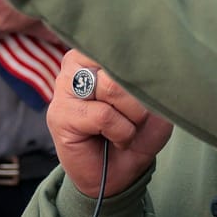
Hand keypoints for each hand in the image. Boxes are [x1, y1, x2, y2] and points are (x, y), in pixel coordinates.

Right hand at [47, 52, 172, 199]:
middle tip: (138, 119)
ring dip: (132, 116)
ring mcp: (64, 87)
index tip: (152, 84)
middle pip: (120, 63)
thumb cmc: (136, 134)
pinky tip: (116, 140)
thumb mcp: (156, 106)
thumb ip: (154, 83)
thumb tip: (157, 68)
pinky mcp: (60, 114)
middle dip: (140, 98)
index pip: (123, 41)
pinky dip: (121, 132)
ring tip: (127, 129)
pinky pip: (103, 115)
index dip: (144, 66)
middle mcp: (76, 63)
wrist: (119, 175)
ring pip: (111, 86)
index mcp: (97, 52)